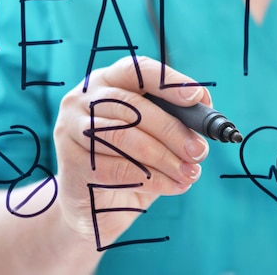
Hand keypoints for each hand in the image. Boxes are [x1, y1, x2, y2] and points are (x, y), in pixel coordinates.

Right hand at [53, 56, 210, 248]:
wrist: (93, 206)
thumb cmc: (132, 162)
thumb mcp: (155, 135)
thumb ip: (176, 118)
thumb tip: (205, 107)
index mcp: (107, 81)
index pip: (136, 70)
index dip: (168, 81)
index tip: (195, 98)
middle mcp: (83, 98)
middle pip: (133, 106)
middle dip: (172, 129)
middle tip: (199, 151)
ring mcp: (71, 128)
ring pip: (125, 137)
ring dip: (165, 158)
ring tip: (191, 173)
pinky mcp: (71, 162)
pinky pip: (117, 168)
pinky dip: (153, 179)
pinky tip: (174, 185)